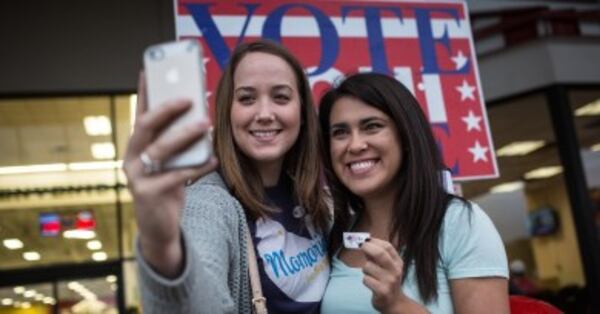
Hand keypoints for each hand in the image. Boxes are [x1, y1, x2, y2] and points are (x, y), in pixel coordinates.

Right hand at [123, 72, 217, 276]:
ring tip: (206, 125)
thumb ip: (177, 144)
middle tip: (190, 98)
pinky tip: (213, 160)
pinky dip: (197, 166)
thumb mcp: (170, 163)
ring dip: (185, 135)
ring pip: (161, 150)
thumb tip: (201, 117)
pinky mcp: (149, 193)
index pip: (139, 114)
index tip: (150, 70)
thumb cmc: (167, 189)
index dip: (144, 92)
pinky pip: (177, 175)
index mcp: (135, 147)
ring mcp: (137, 176)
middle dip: (167, 109)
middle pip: (146, 126)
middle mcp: (131, 158)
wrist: (159, 229)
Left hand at [360, 238, 407, 313]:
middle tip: (360, 245)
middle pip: (379, 254)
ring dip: (365, 269)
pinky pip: (366, 279)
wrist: (394, 302)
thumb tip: (364, 242)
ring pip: (368, 267)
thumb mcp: (386, 267)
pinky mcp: (382, 291)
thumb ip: (377, 255)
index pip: (387, 246)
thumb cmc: (387, 280)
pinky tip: (372, 284)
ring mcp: (389, 281)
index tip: (365, 239)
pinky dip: (365, 280)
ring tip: (371, 275)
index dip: (374, 241)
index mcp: (398, 262)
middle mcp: (395, 270)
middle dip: (367, 247)